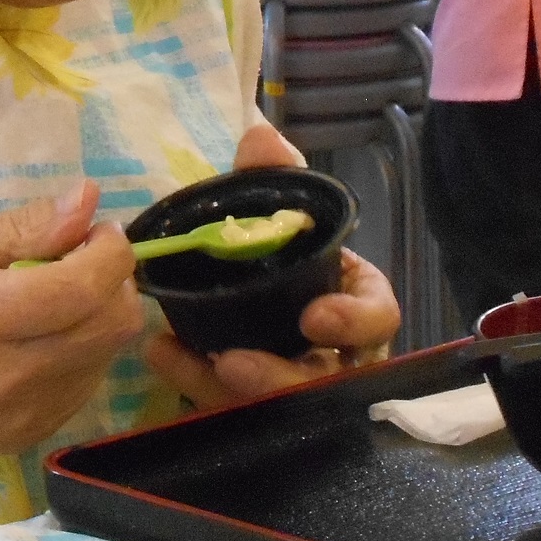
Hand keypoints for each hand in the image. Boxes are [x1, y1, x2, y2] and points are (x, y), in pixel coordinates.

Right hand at [0, 180, 142, 483]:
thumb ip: (19, 229)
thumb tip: (87, 200)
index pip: (86, 288)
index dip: (111, 251)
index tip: (100, 230)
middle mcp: (7, 377)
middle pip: (111, 327)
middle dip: (114, 283)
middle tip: (81, 259)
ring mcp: (17, 417)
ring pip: (104, 359)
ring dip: (99, 320)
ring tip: (57, 298)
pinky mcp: (21, 439)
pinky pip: (81, 390)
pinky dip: (80, 355)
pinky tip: (43, 337)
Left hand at [139, 120, 401, 409]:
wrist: (224, 279)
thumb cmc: (270, 250)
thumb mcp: (271, 210)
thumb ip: (272, 174)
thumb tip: (261, 135)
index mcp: (351, 300)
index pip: (377, 319)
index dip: (355, 324)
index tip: (315, 319)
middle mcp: (333, 351)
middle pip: (327, 382)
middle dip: (283, 377)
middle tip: (236, 364)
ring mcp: (293, 383)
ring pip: (276, 405)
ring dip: (235, 391)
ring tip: (198, 362)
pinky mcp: (253, 403)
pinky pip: (230, 405)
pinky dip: (194, 380)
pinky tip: (163, 353)